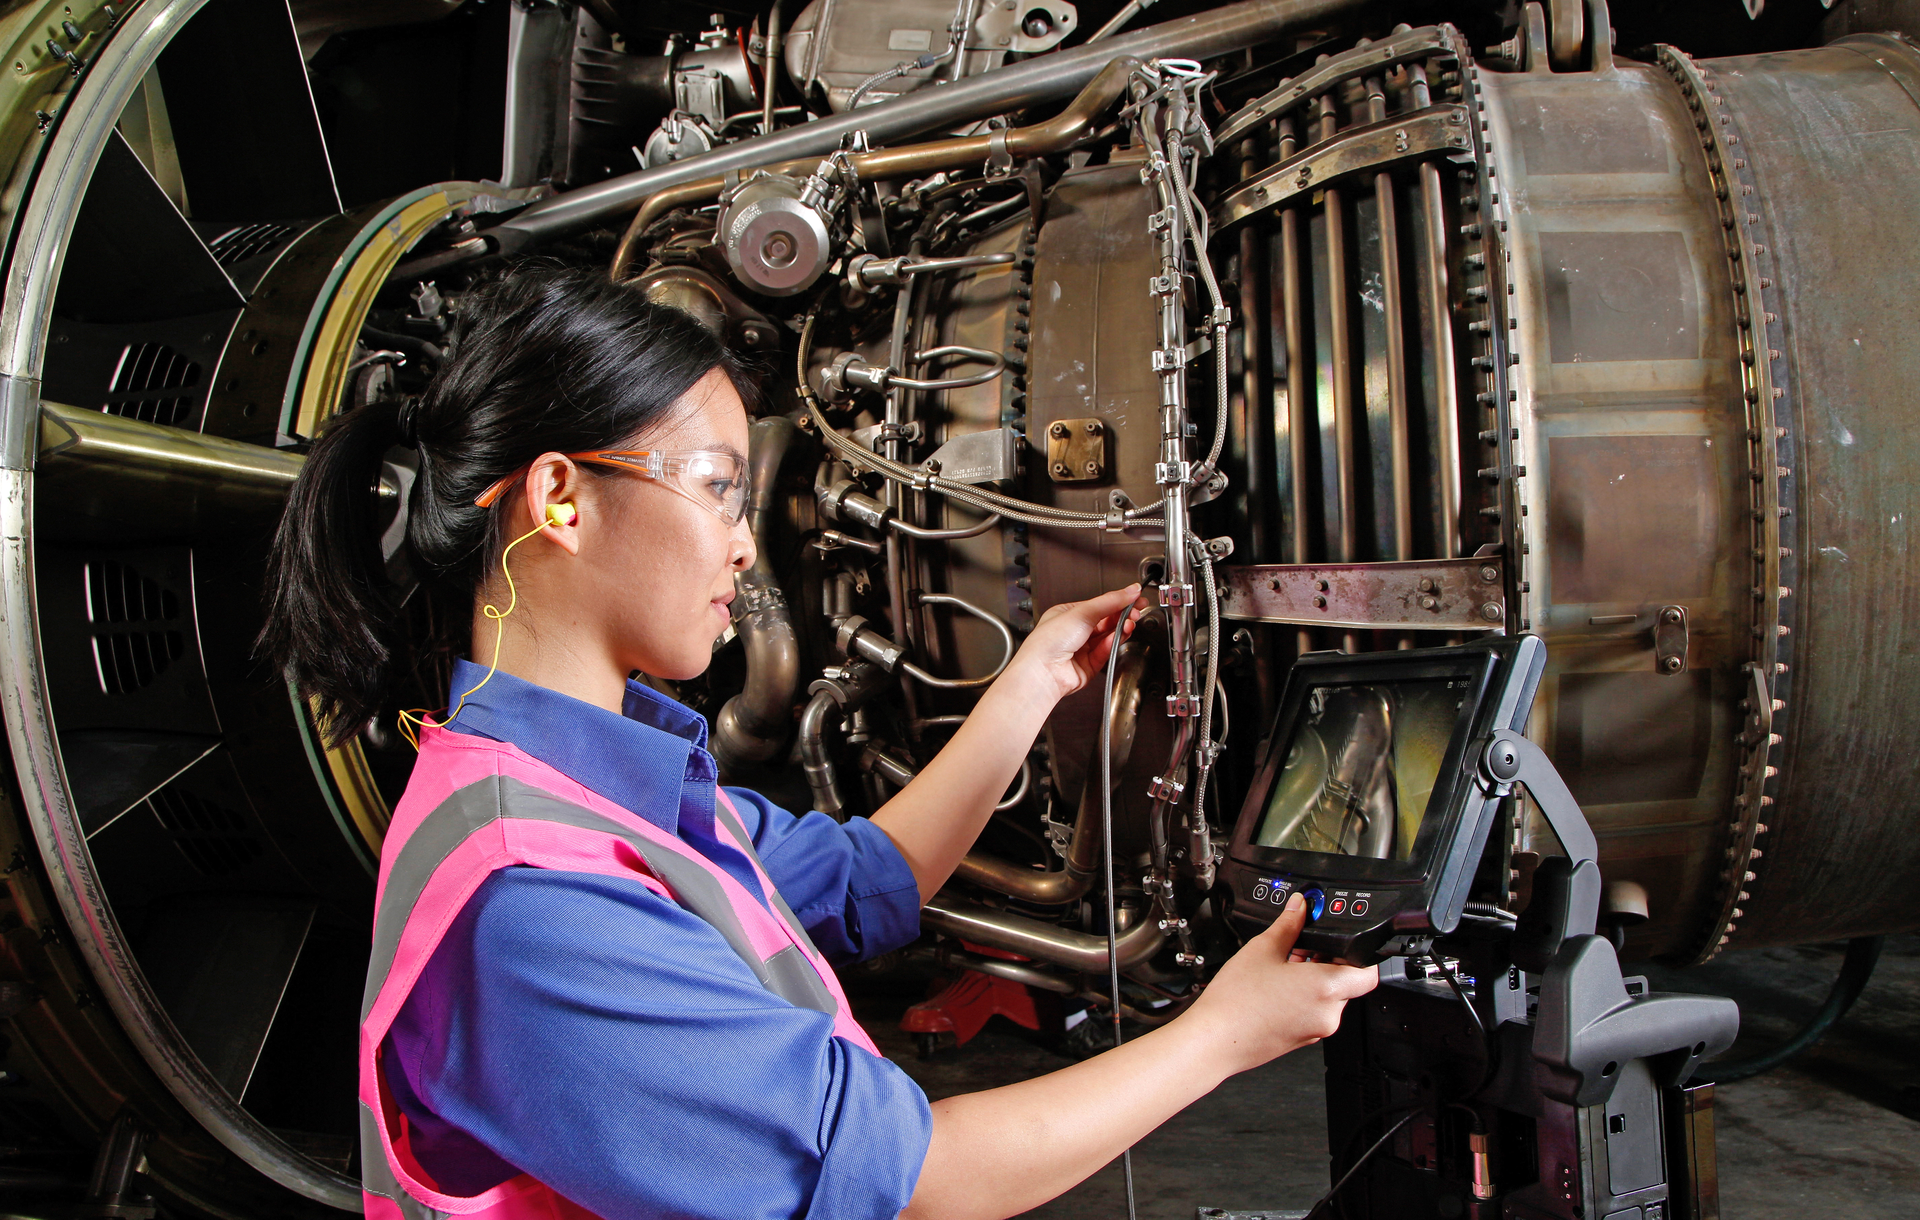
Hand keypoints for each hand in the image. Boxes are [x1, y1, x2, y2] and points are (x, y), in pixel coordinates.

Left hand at [1004, 584, 1144, 702]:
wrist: (1043, 672)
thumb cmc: (1048, 641)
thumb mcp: (1082, 613)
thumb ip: (1110, 601)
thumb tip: (1130, 591)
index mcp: (1067, 614)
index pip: (1098, 605)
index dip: (1118, 602)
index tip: (1135, 598)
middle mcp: (1073, 632)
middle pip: (1105, 621)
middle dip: (1122, 616)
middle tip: (1136, 611)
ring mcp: (1081, 649)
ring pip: (1107, 637)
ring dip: (1120, 629)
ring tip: (1129, 624)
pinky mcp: (1088, 666)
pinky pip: (1105, 652)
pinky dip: (1112, 644)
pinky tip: (1118, 637)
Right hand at [1181, 893, 1378, 1077]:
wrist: (1216, 1039)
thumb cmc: (1237, 1001)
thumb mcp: (1262, 949)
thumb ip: (1288, 924)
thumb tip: (1299, 907)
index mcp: (1326, 988)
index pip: (1368, 972)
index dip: (1360, 953)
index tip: (1343, 942)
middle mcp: (1328, 1013)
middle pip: (1347, 982)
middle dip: (1328, 961)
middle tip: (1302, 947)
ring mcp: (1316, 1029)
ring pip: (1329, 998)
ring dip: (1314, 979)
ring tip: (1284, 966)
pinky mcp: (1302, 1039)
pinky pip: (1314, 1012)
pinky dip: (1304, 997)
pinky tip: (1276, 987)